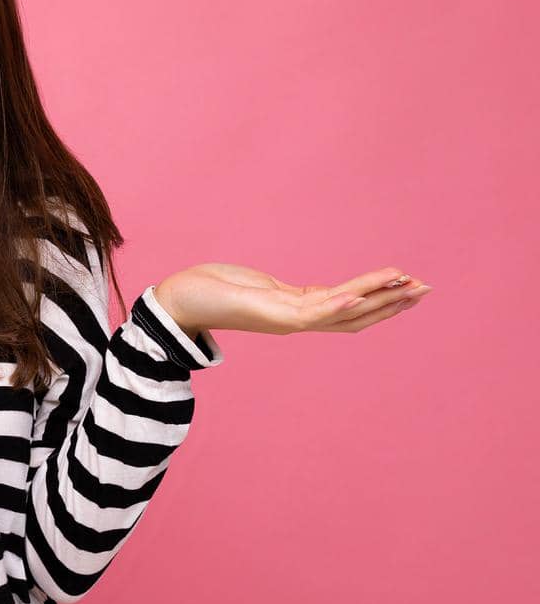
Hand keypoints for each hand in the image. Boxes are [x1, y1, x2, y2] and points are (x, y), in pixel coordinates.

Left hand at [152, 264, 432, 337]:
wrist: (178, 302)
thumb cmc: (210, 290)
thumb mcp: (258, 287)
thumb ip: (285, 292)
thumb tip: (308, 292)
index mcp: (295, 311)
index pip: (347, 308)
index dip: (379, 300)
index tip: (408, 286)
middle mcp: (295, 320)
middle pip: (355, 315)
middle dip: (391, 302)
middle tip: (426, 288)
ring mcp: (285, 319)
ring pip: (342, 311)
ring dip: (376, 297)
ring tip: (408, 284)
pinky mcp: (271, 314)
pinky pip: (312, 309)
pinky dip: (338, 302)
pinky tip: (360, 293)